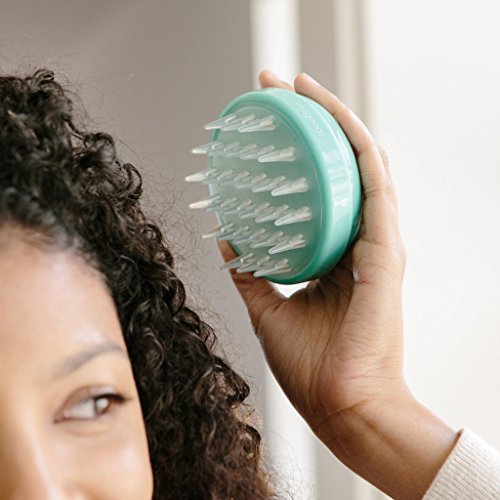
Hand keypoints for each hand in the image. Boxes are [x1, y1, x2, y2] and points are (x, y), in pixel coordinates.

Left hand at [218, 70, 407, 432]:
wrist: (341, 404)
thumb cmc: (311, 367)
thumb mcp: (268, 308)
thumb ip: (252, 271)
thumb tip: (228, 238)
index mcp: (335, 257)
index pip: (319, 190)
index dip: (294, 154)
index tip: (263, 125)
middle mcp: (359, 242)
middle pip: (337, 167)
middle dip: (310, 122)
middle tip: (277, 88)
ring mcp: (376, 241)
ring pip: (358, 163)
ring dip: (329, 119)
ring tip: (297, 86)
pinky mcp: (385, 247)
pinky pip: (372, 181)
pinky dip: (352, 143)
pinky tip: (329, 113)